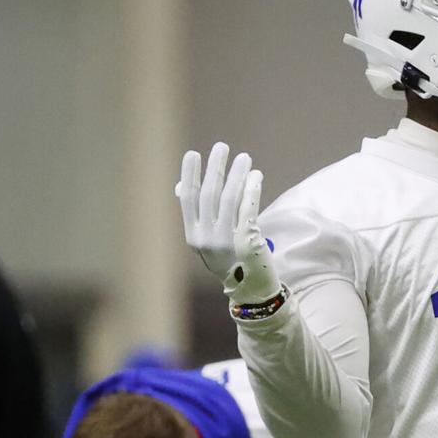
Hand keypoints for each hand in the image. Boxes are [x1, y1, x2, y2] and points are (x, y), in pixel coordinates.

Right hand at [176, 143, 280, 304]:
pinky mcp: (247, 241)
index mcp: (192, 236)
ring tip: (244, 158)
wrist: (250, 289)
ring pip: (229, 199)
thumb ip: (196, 215)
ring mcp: (226, 241)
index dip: (189, 175)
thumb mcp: (206, 240)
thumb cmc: (229, 260)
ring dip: (236, 174)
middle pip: (209, 195)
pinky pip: (248, 209)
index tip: (192, 154)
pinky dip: (252, 189)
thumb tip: (181, 186)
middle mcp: (206, 239)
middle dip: (215, 168)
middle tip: (221, 147)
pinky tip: (256, 176)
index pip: (188, 199)